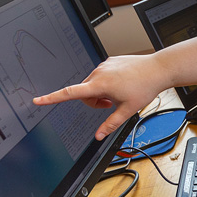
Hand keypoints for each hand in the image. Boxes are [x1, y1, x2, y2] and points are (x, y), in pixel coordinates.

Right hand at [33, 54, 169, 139]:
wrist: (158, 69)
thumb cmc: (144, 87)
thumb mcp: (127, 110)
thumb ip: (110, 124)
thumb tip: (98, 136)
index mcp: (100, 84)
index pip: (70, 93)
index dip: (52, 98)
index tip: (37, 100)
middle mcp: (99, 72)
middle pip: (84, 93)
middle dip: (94, 101)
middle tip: (111, 104)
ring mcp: (104, 65)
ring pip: (92, 84)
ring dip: (101, 92)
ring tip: (119, 93)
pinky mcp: (109, 60)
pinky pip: (101, 75)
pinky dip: (107, 82)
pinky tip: (122, 83)